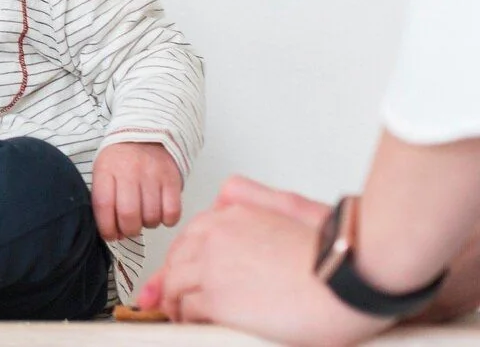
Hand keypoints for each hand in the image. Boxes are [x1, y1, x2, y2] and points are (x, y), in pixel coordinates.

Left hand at [91, 140, 183, 241]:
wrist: (147, 135)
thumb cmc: (121, 162)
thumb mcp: (103, 172)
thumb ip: (104, 199)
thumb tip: (113, 234)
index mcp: (106, 169)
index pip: (103, 205)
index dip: (107, 228)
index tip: (110, 235)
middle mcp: (129, 171)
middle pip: (128, 214)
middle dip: (128, 230)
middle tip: (129, 229)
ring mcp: (152, 175)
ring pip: (151, 216)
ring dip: (147, 225)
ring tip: (144, 216)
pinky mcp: (172, 180)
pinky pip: (172, 212)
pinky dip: (167, 220)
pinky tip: (160, 213)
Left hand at [139, 175, 389, 346]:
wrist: (353, 278)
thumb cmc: (337, 252)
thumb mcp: (293, 207)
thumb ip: (257, 198)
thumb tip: (227, 193)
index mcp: (234, 214)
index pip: (190, 237)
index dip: (179, 260)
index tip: (172, 276)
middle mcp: (216, 235)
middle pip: (176, 260)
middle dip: (168, 282)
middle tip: (164, 300)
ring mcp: (213, 266)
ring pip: (174, 285)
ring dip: (174, 303)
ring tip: (179, 317)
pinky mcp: (217, 298)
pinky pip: (186, 309)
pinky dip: (185, 319)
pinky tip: (192, 325)